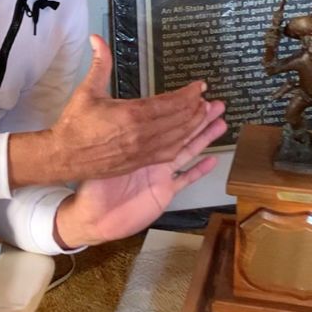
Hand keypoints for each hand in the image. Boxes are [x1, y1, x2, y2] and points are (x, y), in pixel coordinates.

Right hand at [8, 35, 209, 188]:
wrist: (63, 157)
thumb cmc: (74, 124)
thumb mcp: (87, 91)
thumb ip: (100, 64)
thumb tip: (97, 38)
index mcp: (131, 114)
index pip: (170, 103)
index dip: (188, 94)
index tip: (199, 86)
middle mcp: (141, 134)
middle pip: (179, 121)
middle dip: (196, 109)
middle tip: (208, 99)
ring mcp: (142, 151)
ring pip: (178, 138)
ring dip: (194, 126)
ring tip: (207, 115)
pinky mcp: (139, 162)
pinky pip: (168, 153)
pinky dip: (183, 143)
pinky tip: (189, 137)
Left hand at [52, 99, 226, 248]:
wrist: (92, 216)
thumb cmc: (91, 186)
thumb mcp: (96, 154)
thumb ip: (103, 130)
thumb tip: (100, 94)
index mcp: (137, 144)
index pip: (163, 120)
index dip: (180, 107)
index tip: (195, 94)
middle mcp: (151, 158)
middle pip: (180, 133)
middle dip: (199, 118)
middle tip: (216, 104)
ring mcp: (159, 175)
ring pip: (186, 151)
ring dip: (204, 137)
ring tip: (220, 123)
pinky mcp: (163, 192)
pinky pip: (185, 180)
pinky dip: (199, 170)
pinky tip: (212, 159)